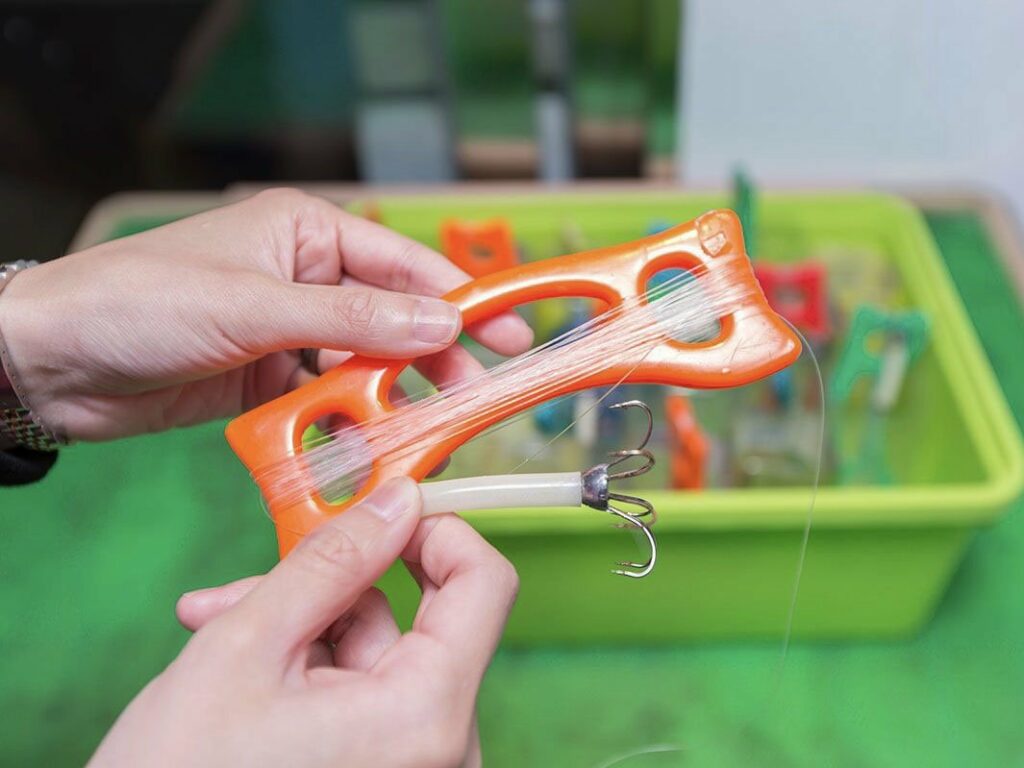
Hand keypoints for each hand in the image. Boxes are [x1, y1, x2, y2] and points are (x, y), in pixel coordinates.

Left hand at [0, 189, 531, 440]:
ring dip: (389, 403)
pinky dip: (345, 428)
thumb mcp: (255, 306)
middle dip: (432, 363)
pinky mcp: (268, 383)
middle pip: (392, 323)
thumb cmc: (142, 302)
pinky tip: (364, 451)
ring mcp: (288, 334)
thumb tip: (442, 323)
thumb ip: (352, 319)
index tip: (509, 336)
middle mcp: (306, 280)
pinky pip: (325, 404)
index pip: (403, 267)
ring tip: (422, 438)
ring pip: (362, 369)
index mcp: (307, 234)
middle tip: (472, 403)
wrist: (51, 361)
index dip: (461, 302)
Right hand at [89, 477, 518, 767]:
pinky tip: (239, 668)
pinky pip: (365, 691)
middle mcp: (439, 749)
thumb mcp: (248, 645)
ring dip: (300, 626)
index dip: (437, 532)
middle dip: (330, 586)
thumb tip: (396, 499)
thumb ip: (332, 560)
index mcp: (426, 717)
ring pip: (377, 650)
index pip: (484, 584)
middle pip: (415, 617)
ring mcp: (414, 765)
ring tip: (215, 627)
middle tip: (252, 580)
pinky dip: (308, 667)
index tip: (380, 511)